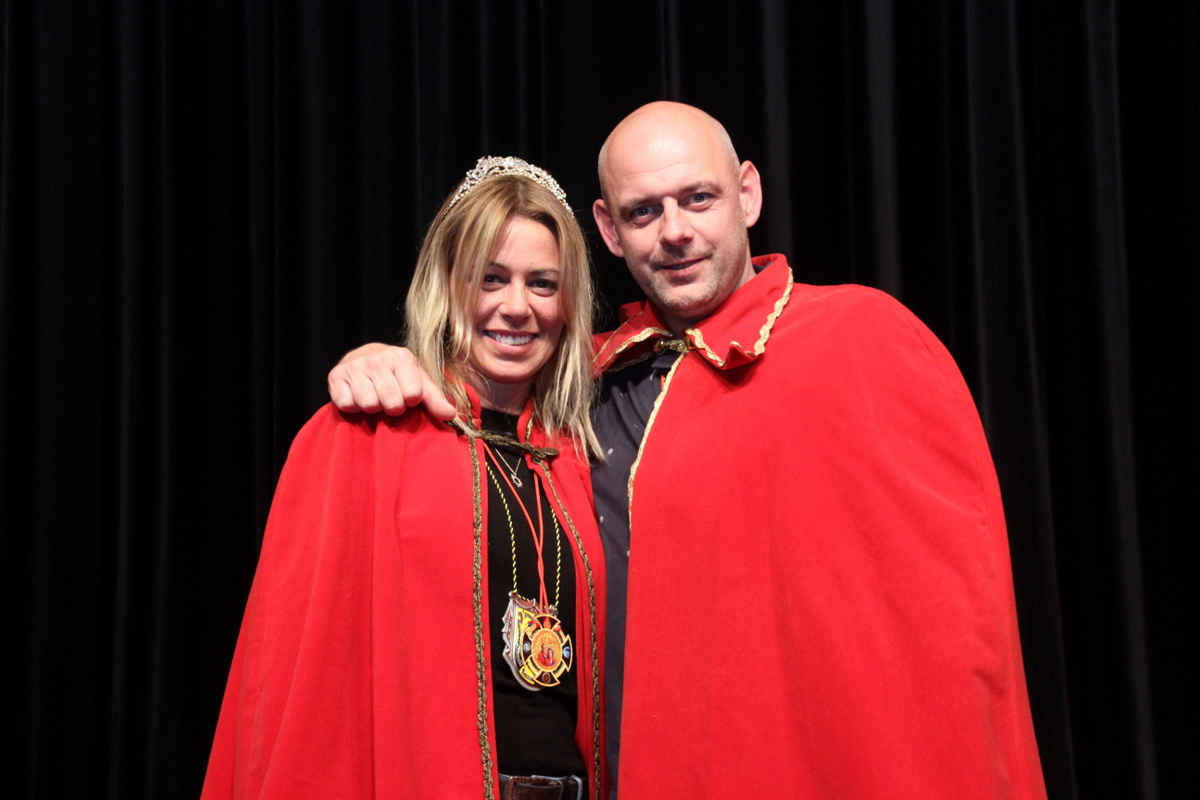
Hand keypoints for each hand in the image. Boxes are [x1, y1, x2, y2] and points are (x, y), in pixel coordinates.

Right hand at [327, 343, 456, 419]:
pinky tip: (357, 396)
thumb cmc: (397, 376)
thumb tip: (450, 415)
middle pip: (391, 403)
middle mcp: (377, 358)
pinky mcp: (335, 377)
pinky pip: (348, 405)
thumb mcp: (418, 383)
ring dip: (373, 408)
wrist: (363, 359)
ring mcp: (355, 366)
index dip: (410, 402)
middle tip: (388, 398)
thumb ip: (435, 399)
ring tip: (374, 397)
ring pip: (369, 405)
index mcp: (402, 357)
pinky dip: (353, 407)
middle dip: (392, 407)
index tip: (406, 395)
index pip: (413, 395)